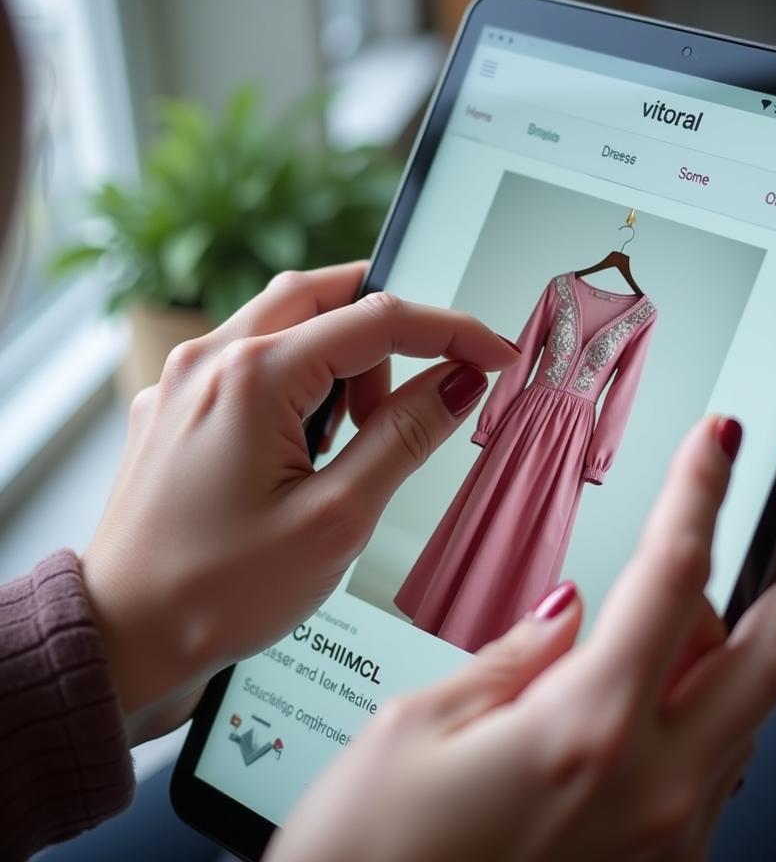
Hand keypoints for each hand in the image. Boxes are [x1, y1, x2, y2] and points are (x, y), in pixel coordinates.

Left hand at [80, 264, 518, 740]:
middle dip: (388, 334)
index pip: (378, 320)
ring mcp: (183, 377)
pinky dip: (299, 379)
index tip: (494, 353)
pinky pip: (252, 357)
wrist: (123, 638)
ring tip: (351, 443)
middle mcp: (209, 358)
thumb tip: (460, 380)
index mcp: (252, 377)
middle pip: (326, 295)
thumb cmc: (218, 593)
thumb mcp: (336, 519)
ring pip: (287, 322)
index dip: (450, 331)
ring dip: (341, 361)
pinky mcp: (174, 402)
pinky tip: (307, 444)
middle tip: (418, 392)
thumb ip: (404, 436)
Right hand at [267, 416, 775, 861]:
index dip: (701, 491)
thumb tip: (565, 614)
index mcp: (586, 730)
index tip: (717, 445)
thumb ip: (511, 659)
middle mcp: (652, 792)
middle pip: (771, 658)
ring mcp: (668, 847)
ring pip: (752, 719)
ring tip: (689, 620)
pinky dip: (711, 719)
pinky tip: (661, 703)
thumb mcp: (417, 730)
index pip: (675, 574)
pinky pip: (718, 777)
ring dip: (742, 653)